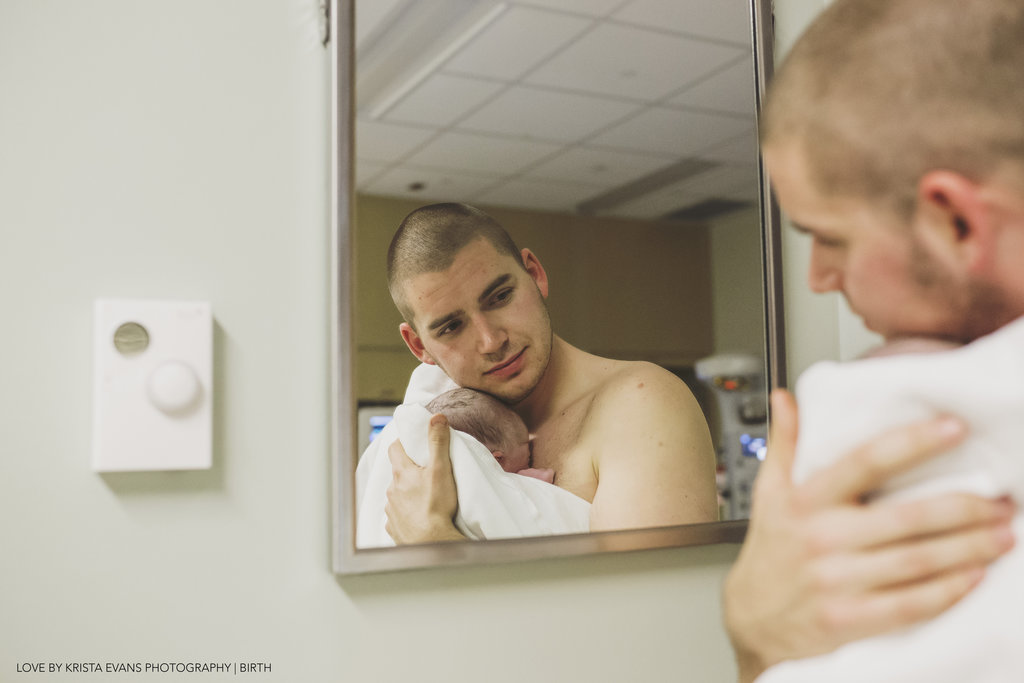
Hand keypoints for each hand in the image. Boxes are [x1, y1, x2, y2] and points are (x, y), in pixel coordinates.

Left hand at [384, 413, 463, 543]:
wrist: (431, 543)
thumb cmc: (437, 506)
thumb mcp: (441, 469)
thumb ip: (438, 442)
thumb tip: (436, 418)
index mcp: (402, 473)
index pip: (395, 448)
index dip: (404, 443)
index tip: (414, 444)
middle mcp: (392, 490)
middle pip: (398, 473)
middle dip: (409, 470)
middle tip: (426, 471)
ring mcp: (391, 510)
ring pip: (397, 494)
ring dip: (407, 492)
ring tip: (425, 497)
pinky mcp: (394, 528)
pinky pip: (398, 516)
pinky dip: (406, 513)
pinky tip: (419, 516)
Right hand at [724, 390, 1015, 682]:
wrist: (754, 621)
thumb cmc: (771, 553)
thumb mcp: (768, 493)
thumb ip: (784, 444)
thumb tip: (785, 399)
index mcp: (805, 501)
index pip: (865, 462)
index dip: (913, 443)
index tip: (954, 427)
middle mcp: (822, 538)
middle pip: (907, 517)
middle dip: (964, 507)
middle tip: (1001, 499)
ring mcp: (836, 581)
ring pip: (917, 561)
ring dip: (969, 548)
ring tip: (1002, 534)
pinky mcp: (849, 620)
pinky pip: (911, 605)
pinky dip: (949, 591)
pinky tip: (974, 577)